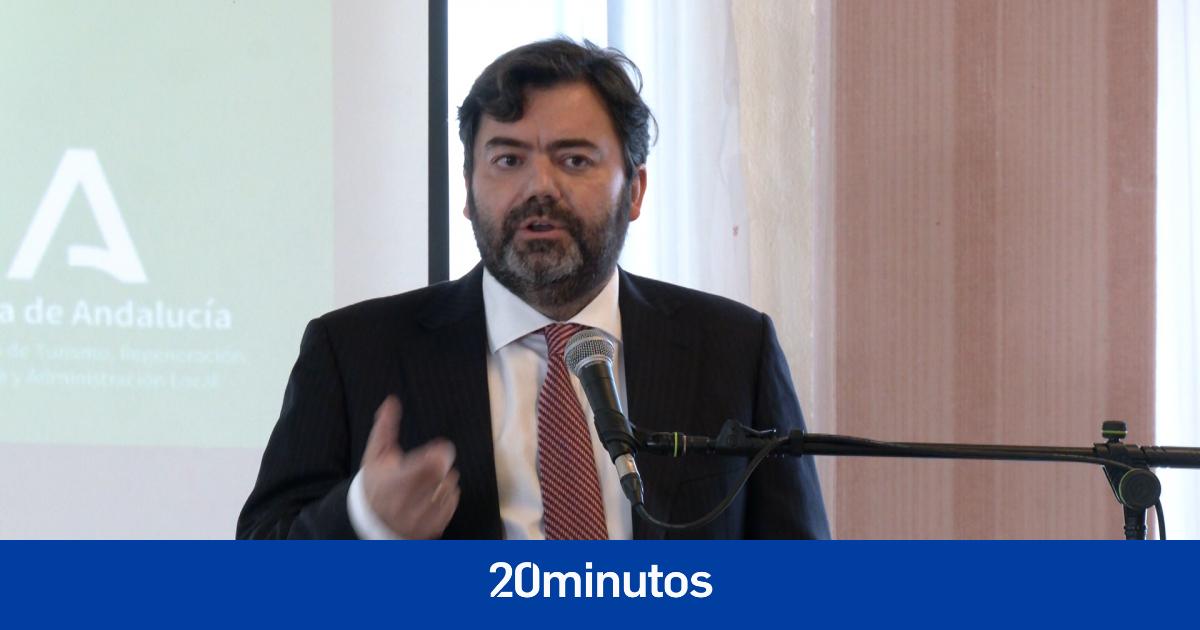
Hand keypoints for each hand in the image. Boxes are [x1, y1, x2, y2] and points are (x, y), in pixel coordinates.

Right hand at [361, 395, 459, 538]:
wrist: (368, 521)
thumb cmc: (374, 483)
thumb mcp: (375, 455)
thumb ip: (385, 428)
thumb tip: (391, 402)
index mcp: (394, 484)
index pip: (431, 466)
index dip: (439, 454)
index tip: (438, 449)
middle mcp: (407, 505)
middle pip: (444, 476)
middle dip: (439, 466)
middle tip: (426, 467)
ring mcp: (420, 520)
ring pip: (450, 490)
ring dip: (444, 481)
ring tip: (425, 483)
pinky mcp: (430, 530)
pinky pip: (451, 506)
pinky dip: (446, 497)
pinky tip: (431, 496)